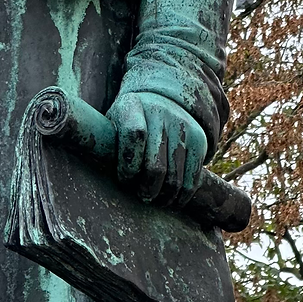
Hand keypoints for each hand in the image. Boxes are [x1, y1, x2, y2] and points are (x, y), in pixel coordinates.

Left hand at [106, 89, 207, 206]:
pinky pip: (192, 178)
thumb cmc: (128, 121)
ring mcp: (183, 126)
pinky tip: (172, 200)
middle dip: (146, 189)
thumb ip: (106, 146)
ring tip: (154, 200)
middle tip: (141, 196)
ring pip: (175, 177)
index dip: (128, 165)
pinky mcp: (199, 140)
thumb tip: (103, 182)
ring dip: (163, 196)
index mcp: (132, 106)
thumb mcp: (112, 122)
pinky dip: (182, 196)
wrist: (163, 100)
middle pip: (156, 165)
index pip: (134, 135)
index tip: (124, 180)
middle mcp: (160, 113)